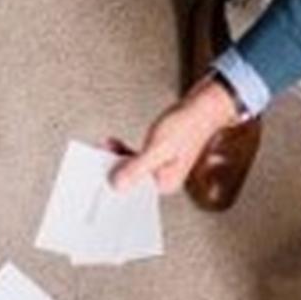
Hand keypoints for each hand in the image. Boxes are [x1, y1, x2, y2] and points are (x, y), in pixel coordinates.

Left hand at [108, 78, 241, 195]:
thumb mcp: (157, 148)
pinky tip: (115, 144)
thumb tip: (116, 184)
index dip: (114, 184)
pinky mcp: (157, 157)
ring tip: (106, 146)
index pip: (134, 192)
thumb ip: (136, 167)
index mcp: (165, 184)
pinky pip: (134, 158)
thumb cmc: (186, 125)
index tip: (98, 175)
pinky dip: (123, 151)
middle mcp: (163, 180)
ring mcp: (160, 169)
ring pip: (130, 168)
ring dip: (116, 158)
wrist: (202, 107)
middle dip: (113, 168)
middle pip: (130, 180)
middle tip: (99, 156)